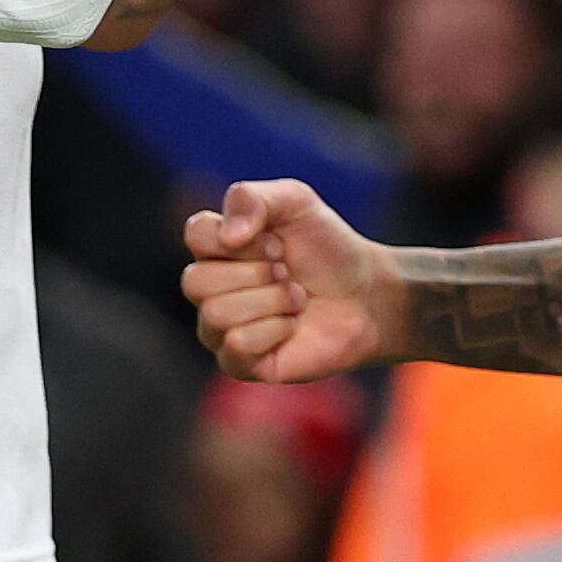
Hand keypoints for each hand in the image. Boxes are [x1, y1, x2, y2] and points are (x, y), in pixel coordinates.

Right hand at [182, 179, 402, 382]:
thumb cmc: (327, 247)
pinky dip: (275, 330)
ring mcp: (219, 329)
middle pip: (196, 281)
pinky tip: (291, 326)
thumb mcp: (296, 202)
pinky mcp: (239, 364)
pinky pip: (236, 346)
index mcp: (216, 246)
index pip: (195, 234)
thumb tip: (229, 236)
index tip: (278, 242)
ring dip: (272, 301)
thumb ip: (252, 198)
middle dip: (257, 273)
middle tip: (287, 272)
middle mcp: (209, 289)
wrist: (366, 294)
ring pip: (216, 314)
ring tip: (295, 299)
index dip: (242, 237)